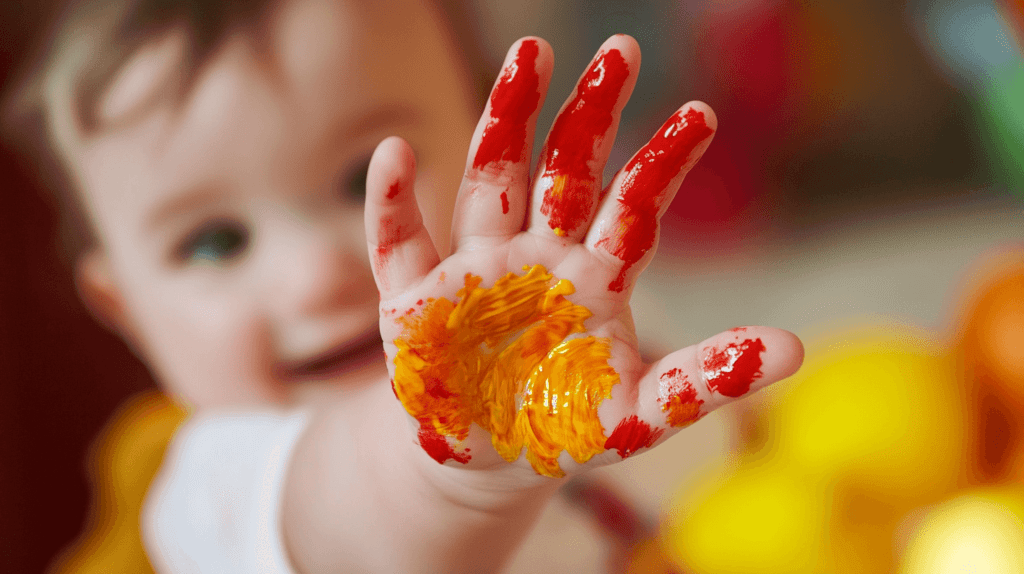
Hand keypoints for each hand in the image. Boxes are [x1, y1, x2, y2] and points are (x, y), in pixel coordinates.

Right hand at [364, 35, 802, 480]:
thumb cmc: (563, 429)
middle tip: (621, 48)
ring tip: (528, 55)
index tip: (702, 114)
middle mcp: (538, 256)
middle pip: (564, 169)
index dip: (663, 161)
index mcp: (592, 276)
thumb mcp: (642, 413)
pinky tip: (395, 153)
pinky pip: (399, 245)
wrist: (486, 462)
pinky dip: (392, 202)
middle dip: (591, 112)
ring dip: (506, 119)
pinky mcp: (417, 300)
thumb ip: (708, 378)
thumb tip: (796, 349)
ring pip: (490, 181)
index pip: (632, 205)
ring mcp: (476, 269)